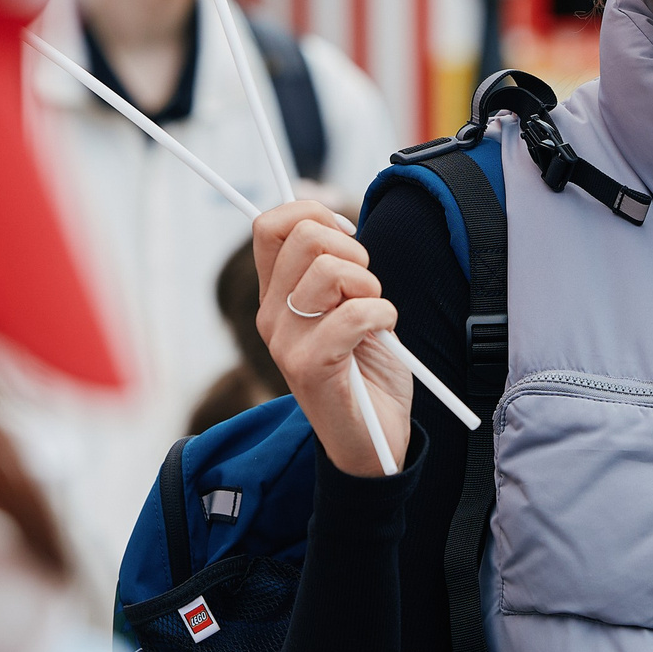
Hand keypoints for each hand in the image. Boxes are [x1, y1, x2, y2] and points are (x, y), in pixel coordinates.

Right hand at [253, 201, 409, 478]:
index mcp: (276, 296)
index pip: (269, 225)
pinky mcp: (309, 367)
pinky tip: (384, 334)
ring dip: (369, 286)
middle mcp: (271, 315)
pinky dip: (382, 315)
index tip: (347, 238)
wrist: (374, 438)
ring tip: (374, 315)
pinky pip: (353, 314)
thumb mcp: (347, 307)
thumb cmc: (366, 368)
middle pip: (304, 237)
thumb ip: (335, 270)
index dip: (313, 213)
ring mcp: (285, 342)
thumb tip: (336, 225)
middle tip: (366, 286)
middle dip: (351, 249)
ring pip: (330, 272)